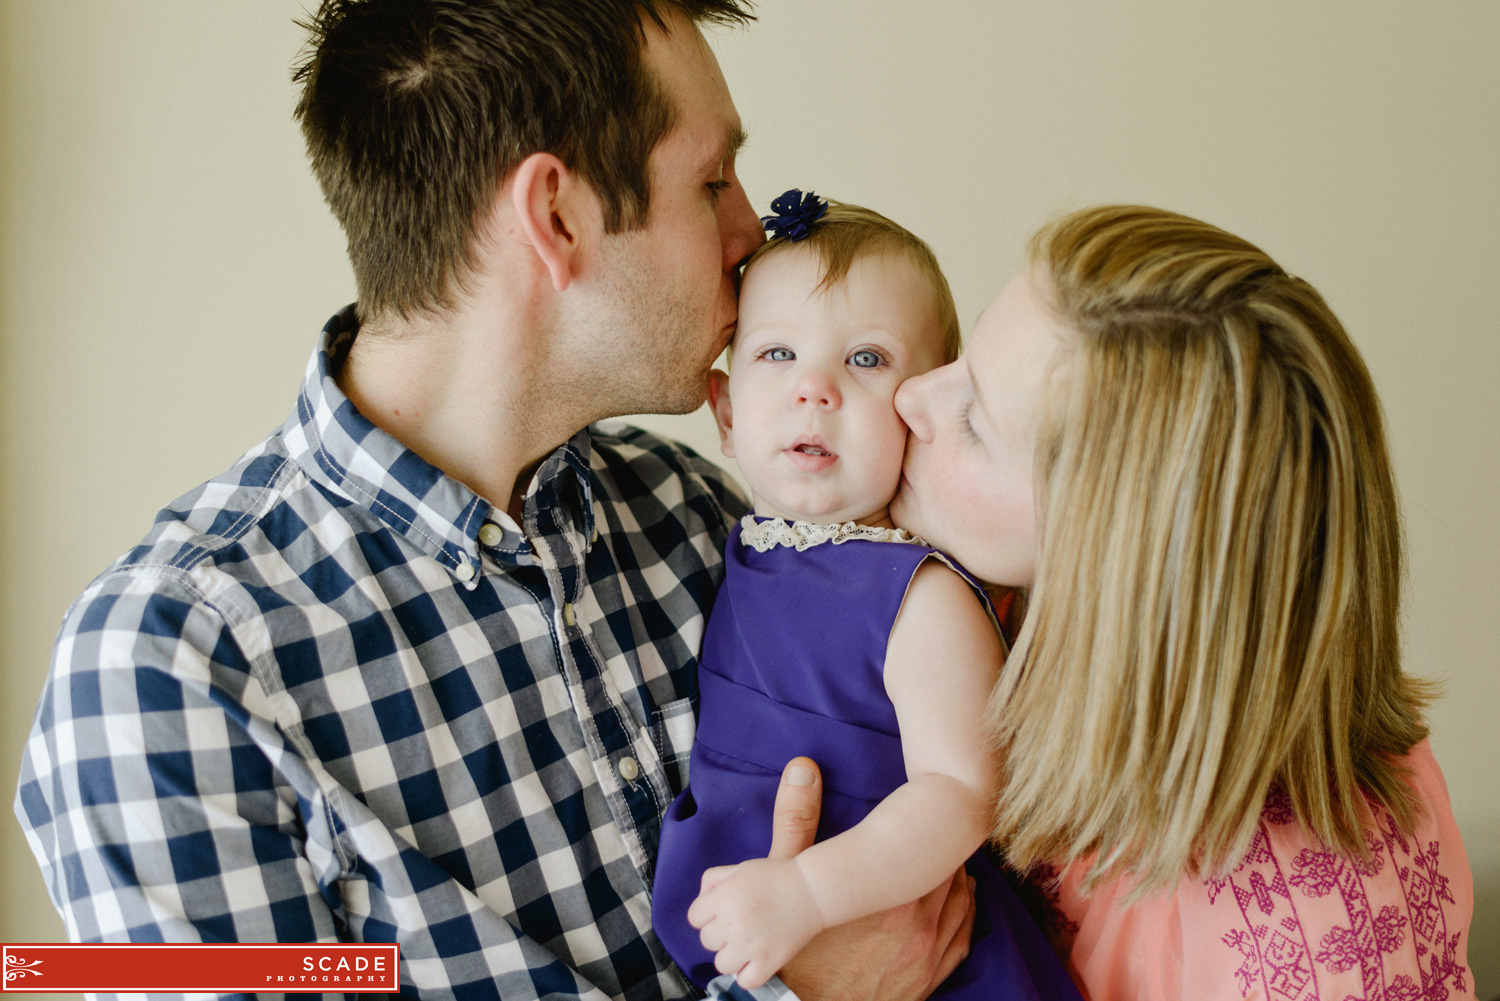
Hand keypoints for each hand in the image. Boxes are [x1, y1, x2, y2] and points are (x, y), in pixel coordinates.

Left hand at [688, 857, 824, 988]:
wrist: (812, 890)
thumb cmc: (775, 877)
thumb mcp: (739, 868)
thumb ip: (713, 879)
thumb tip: (702, 900)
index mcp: (724, 897)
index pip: (694, 918)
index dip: (706, 913)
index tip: (722, 911)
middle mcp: (734, 923)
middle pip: (707, 940)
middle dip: (719, 932)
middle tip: (740, 923)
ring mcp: (751, 946)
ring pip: (721, 964)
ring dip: (731, 955)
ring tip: (747, 942)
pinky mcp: (768, 963)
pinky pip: (744, 981)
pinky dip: (748, 974)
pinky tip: (755, 959)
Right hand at [768, 757, 975, 1000]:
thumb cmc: (795, 949)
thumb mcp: (788, 881)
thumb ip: (797, 820)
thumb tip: (802, 766)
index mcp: (893, 895)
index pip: (934, 848)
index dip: (936, 827)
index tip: (934, 808)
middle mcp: (920, 922)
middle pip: (951, 873)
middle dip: (947, 852)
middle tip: (945, 830)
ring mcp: (929, 954)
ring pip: (963, 906)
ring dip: (960, 882)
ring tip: (953, 863)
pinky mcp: (929, 980)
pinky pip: (963, 942)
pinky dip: (966, 918)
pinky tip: (962, 906)